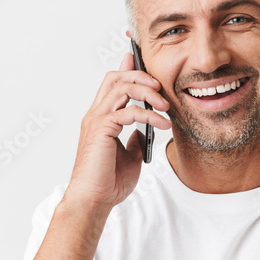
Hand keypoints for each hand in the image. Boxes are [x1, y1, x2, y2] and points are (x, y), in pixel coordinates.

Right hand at [66, 52, 171, 210]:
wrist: (94, 200)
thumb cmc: (108, 182)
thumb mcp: (130, 156)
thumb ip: (136, 138)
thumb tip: (147, 129)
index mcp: (101, 118)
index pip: (112, 84)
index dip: (126, 69)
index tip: (139, 59)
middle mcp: (96, 115)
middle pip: (115, 77)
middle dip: (140, 75)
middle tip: (160, 86)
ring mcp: (96, 120)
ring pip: (122, 87)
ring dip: (147, 91)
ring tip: (165, 105)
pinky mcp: (101, 129)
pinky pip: (129, 111)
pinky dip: (149, 115)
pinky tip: (163, 124)